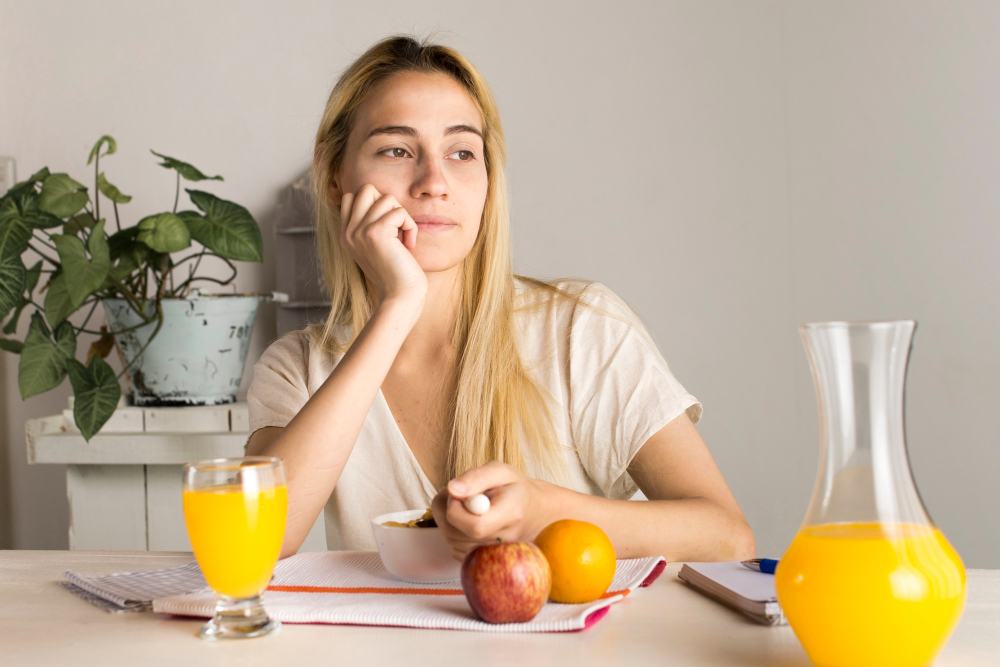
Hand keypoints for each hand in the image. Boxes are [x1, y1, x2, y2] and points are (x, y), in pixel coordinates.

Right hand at [340, 184, 426, 306]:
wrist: (400, 298)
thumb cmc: (396, 274)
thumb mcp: (377, 247)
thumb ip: (371, 225)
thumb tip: (381, 198)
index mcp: (345, 234)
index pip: (353, 196)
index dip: (375, 204)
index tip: (388, 229)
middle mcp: (348, 231)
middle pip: (367, 189)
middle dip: (388, 204)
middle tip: (395, 228)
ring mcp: (359, 231)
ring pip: (386, 198)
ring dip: (402, 217)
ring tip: (403, 240)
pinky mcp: (376, 233)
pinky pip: (400, 212)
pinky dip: (410, 227)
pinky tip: (409, 245)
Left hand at [431, 461, 547, 561]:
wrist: (534, 512)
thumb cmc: (515, 488)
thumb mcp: (500, 472)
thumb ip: (476, 477)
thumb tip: (452, 489)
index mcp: (511, 515)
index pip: (475, 526)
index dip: (457, 508)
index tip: (462, 493)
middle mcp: (503, 541)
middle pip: (456, 535)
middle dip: (449, 511)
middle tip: (463, 495)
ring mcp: (493, 554)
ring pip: (451, 541)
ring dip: (449, 520)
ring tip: (467, 506)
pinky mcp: (481, 560)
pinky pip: (454, 547)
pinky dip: (454, 531)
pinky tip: (467, 519)